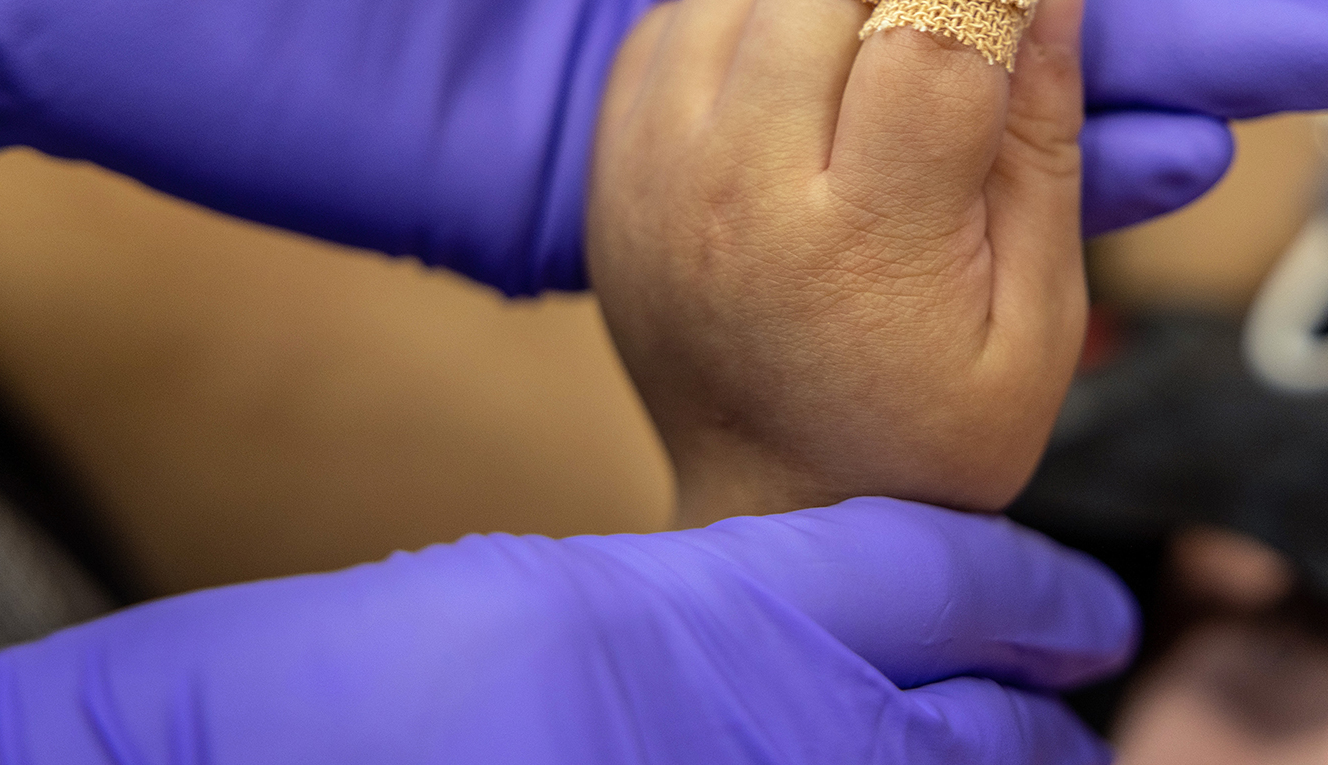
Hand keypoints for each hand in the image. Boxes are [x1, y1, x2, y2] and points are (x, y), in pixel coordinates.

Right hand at [0, 497, 1135, 764]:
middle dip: (1036, 740)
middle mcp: (761, 722)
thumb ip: (719, 622)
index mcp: (722, 602)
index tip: (1090, 621)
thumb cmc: (379, 675)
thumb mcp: (571, 604)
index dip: (1036, 601)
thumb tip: (823, 669)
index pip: (942, 579)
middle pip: (975, 740)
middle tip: (1072, 735)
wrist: (237, 759)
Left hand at [590, 0, 1086, 524]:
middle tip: (942, 35)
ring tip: (857, 77)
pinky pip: (672, 22)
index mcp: (866, 238)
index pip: (928, 30)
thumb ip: (1045, 146)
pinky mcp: (612, 175)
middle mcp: (740, 193)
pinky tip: (779, 95)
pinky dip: (735, 27)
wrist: (779, 512)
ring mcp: (657, 180)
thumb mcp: (1038, 320)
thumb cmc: (930, 425)